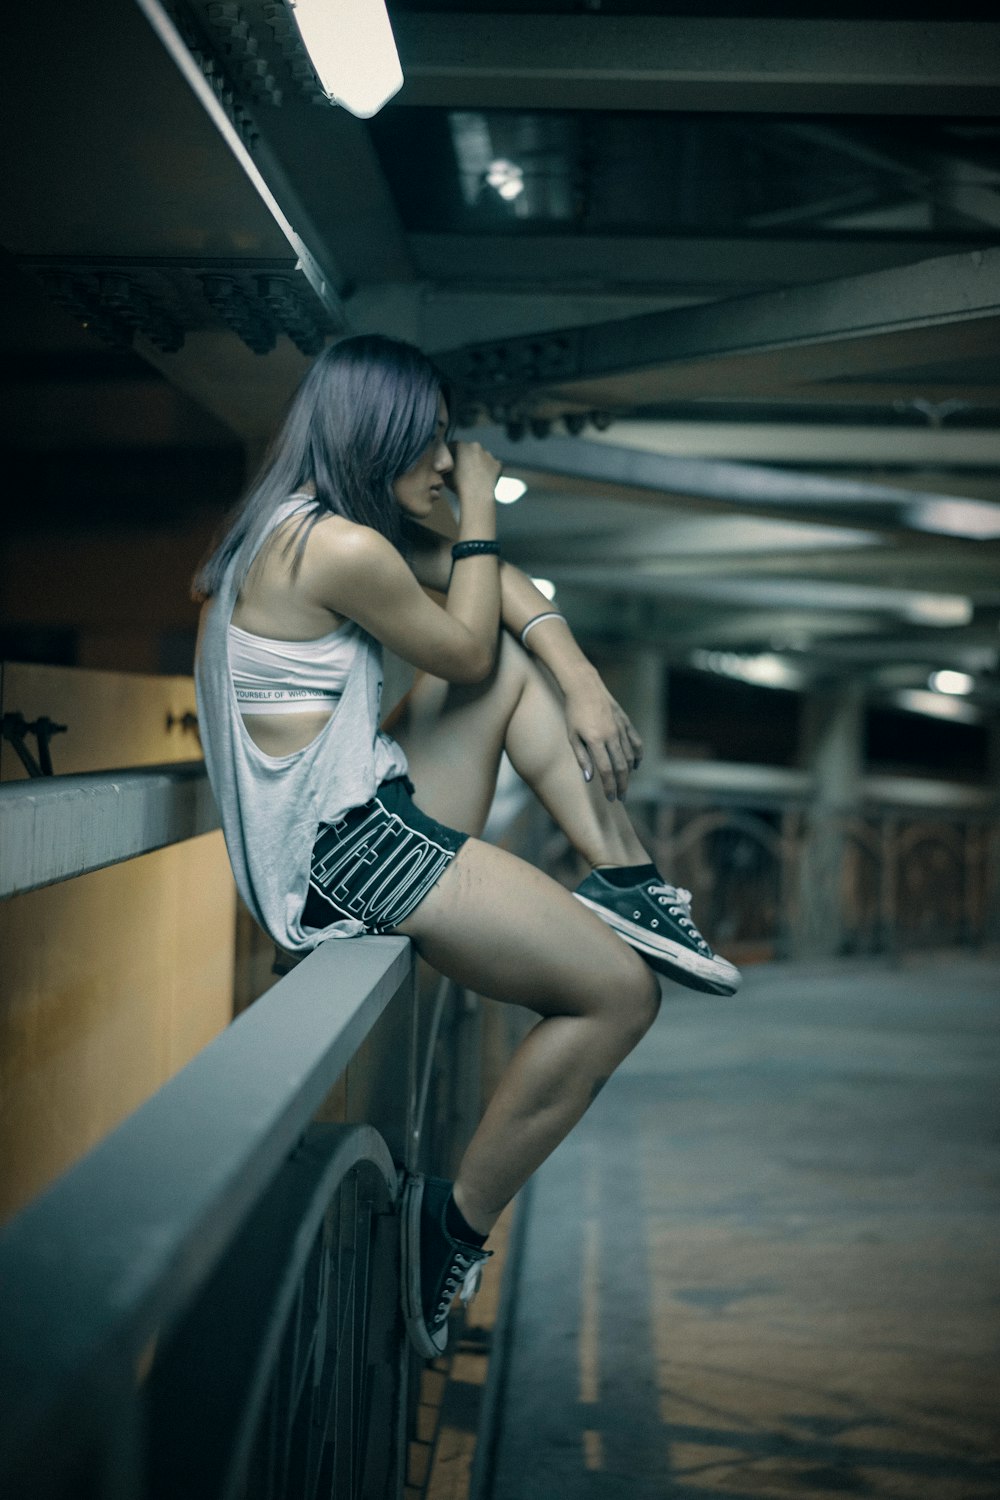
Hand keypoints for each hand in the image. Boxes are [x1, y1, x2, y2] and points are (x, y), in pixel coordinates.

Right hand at [447, 441, 501, 507]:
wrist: (476, 496)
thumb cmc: (458, 485)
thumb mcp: (445, 474)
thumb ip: (445, 466)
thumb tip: (445, 465)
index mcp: (461, 446)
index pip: (454, 446)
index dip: (452, 453)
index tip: (451, 461)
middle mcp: (476, 446)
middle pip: (470, 449)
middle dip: (467, 457)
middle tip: (465, 469)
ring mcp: (489, 455)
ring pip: (482, 457)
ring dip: (479, 463)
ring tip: (476, 476)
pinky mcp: (498, 464)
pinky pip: (492, 465)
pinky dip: (490, 470)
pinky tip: (486, 479)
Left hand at [563, 678, 643, 800]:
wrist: (584, 686)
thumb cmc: (573, 712)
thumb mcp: (572, 736)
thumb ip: (582, 758)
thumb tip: (590, 779)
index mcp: (595, 740)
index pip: (606, 770)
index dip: (609, 787)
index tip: (611, 798)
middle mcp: (611, 735)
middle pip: (621, 767)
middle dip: (622, 785)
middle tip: (621, 797)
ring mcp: (620, 728)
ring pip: (630, 756)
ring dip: (629, 773)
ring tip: (625, 784)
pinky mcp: (625, 722)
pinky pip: (636, 742)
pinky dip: (637, 756)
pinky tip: (635, 765)